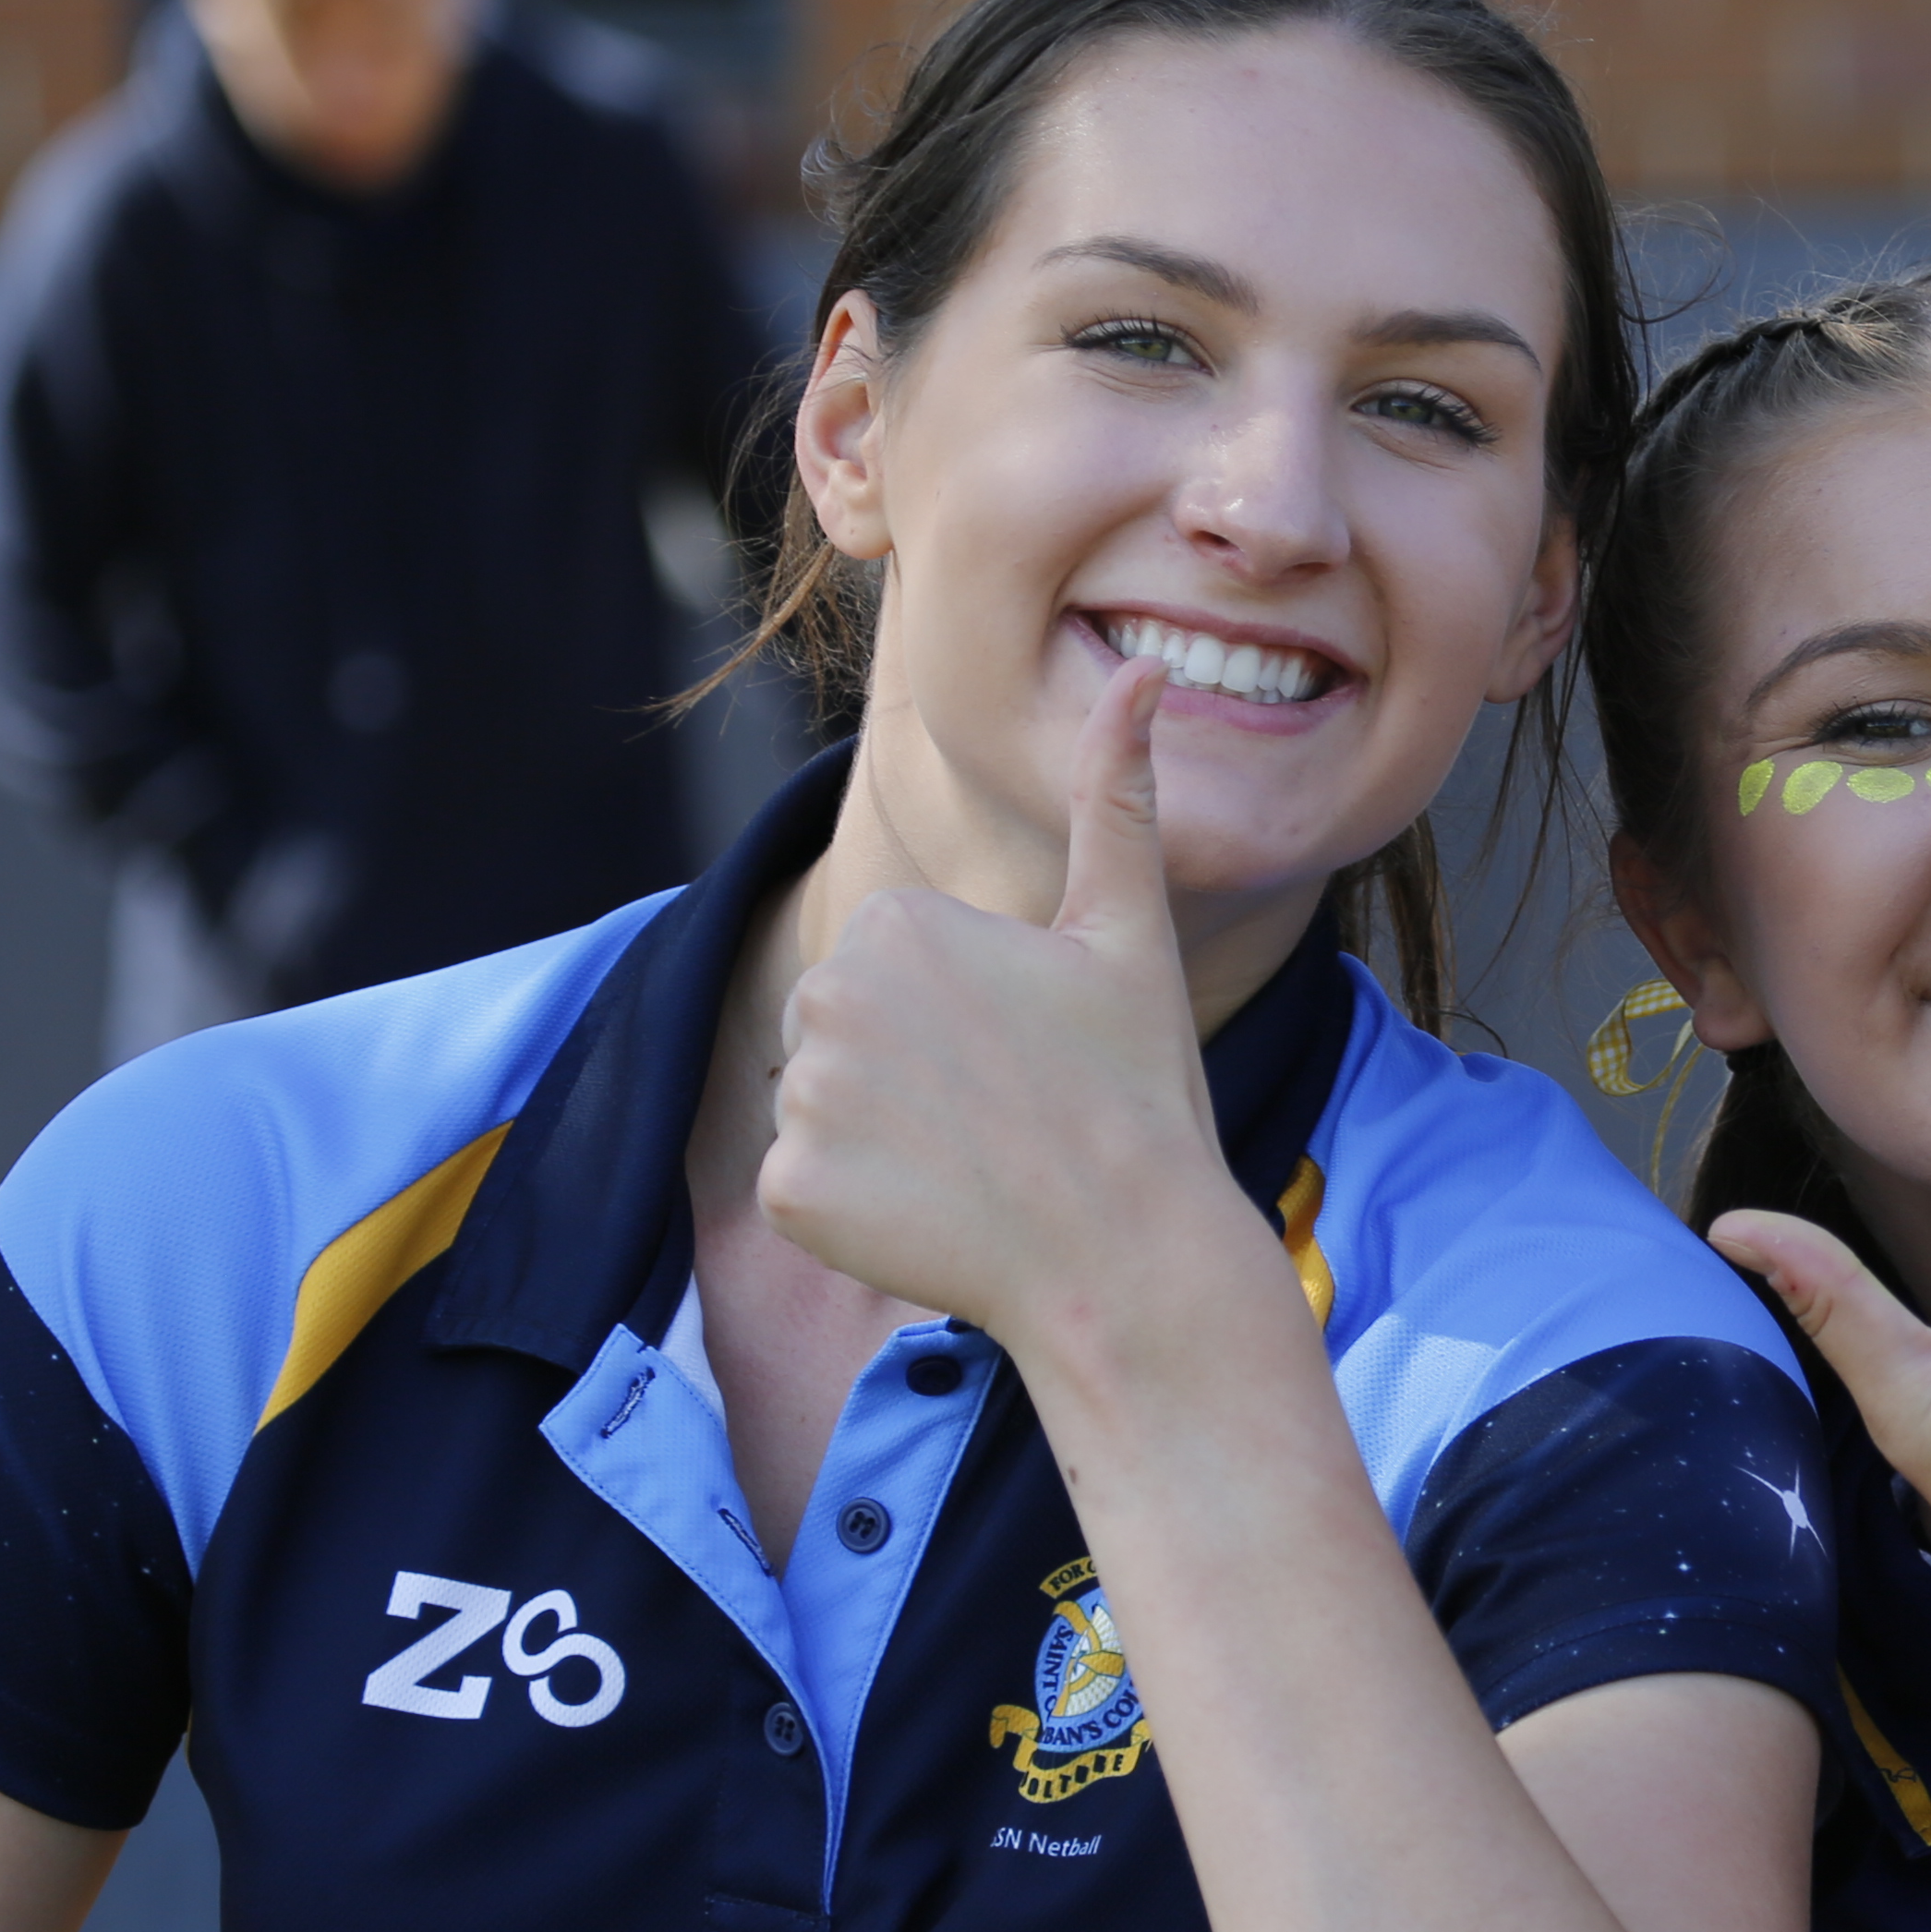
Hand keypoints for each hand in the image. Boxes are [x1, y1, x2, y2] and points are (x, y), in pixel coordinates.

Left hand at [761, 658, 1230, 1352]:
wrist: (1128, 1257)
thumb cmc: (1140, 1093)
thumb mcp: (1128, 931)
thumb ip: (1115, 796)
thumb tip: (1144, 674)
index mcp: (898, 919)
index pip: (891, 969)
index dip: (960, 1020)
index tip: (1027, 1060)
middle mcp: (828, 991)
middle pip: (842, 1031)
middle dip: (905, 1074)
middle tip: (1004, 1118)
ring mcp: (802, 1095)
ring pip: (821, 1109)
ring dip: (881, 1144)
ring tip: (974, 1171)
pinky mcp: (786, 1189)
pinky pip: (798, 1191)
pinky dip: (852, 1216)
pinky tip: (933, 1219)